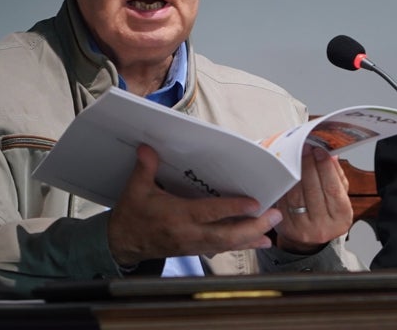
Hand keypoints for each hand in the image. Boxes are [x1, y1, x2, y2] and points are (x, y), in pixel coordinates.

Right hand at [106, 144, 282, 266]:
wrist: (122, 243)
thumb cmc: (132, 215)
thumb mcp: (135, 190)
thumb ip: (144, 168)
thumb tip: (147, 147)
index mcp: (176, 217)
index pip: (208, 213)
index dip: (232, 209)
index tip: (254, 204)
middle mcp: (188, 234)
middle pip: (225, 235)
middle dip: (252, 227)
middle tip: (274, 216)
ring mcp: (193, 245)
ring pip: (227, 245)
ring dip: (250, 238)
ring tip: (272, 232)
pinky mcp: (194, 250)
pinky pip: (221, 249)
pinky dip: (241, 245)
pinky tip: (257, 242)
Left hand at [272, 146, 352, 253]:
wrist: (310, 239)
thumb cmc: (326, 214)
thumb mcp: (339, 198)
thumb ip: (337, 177)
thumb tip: (331, 156)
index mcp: (341, 217)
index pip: (333, 188)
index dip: (326, 167)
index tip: (320, 151)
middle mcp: (323, 226)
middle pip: (314, 190)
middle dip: (309, 165)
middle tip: (305, 148)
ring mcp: (303, 228)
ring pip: (297, 194)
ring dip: (295, 172)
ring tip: (295, 156)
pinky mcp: (286, 226)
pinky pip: (284, 200)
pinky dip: (285, 184)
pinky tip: (286, 171)